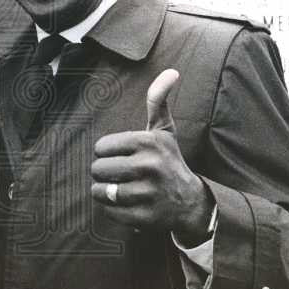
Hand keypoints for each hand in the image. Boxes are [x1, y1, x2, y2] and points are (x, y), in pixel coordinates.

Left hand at [90, 69, 212, 242]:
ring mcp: (148, 193)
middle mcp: (149, 166)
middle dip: (103, 173)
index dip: (106, 153)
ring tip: (118, 189)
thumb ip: (159, 101)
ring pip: (101, 192)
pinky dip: (112, 210)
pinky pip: (110, 212)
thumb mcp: (164, 131)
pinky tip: (126, 204)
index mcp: (148, 142)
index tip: (121, 156)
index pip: (101, 147)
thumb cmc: (169, 160)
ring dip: (104, 192)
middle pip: (98, 169)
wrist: (190, 201)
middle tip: (118, 174)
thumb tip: (171, 72)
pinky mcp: (145, 217)